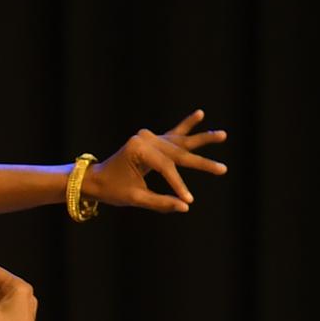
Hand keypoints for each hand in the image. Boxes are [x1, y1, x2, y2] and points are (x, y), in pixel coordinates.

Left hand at [82, 110, 227, 213]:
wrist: (96, 179)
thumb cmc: (113, 190)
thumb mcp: (135, 198)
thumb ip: (160, 202)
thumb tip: (184, 207)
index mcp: (138, 149)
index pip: (166, 168)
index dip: (178, 185)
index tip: (188, 199)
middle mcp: (145, 138)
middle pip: (178, 152)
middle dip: (201, 163)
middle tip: (223, 169)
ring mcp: (149, 137)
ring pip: (180, 140)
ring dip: (202, 138)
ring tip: (223, 135)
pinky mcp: (152, 140)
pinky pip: (172, 134)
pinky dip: (187, 126)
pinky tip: (200, 114)